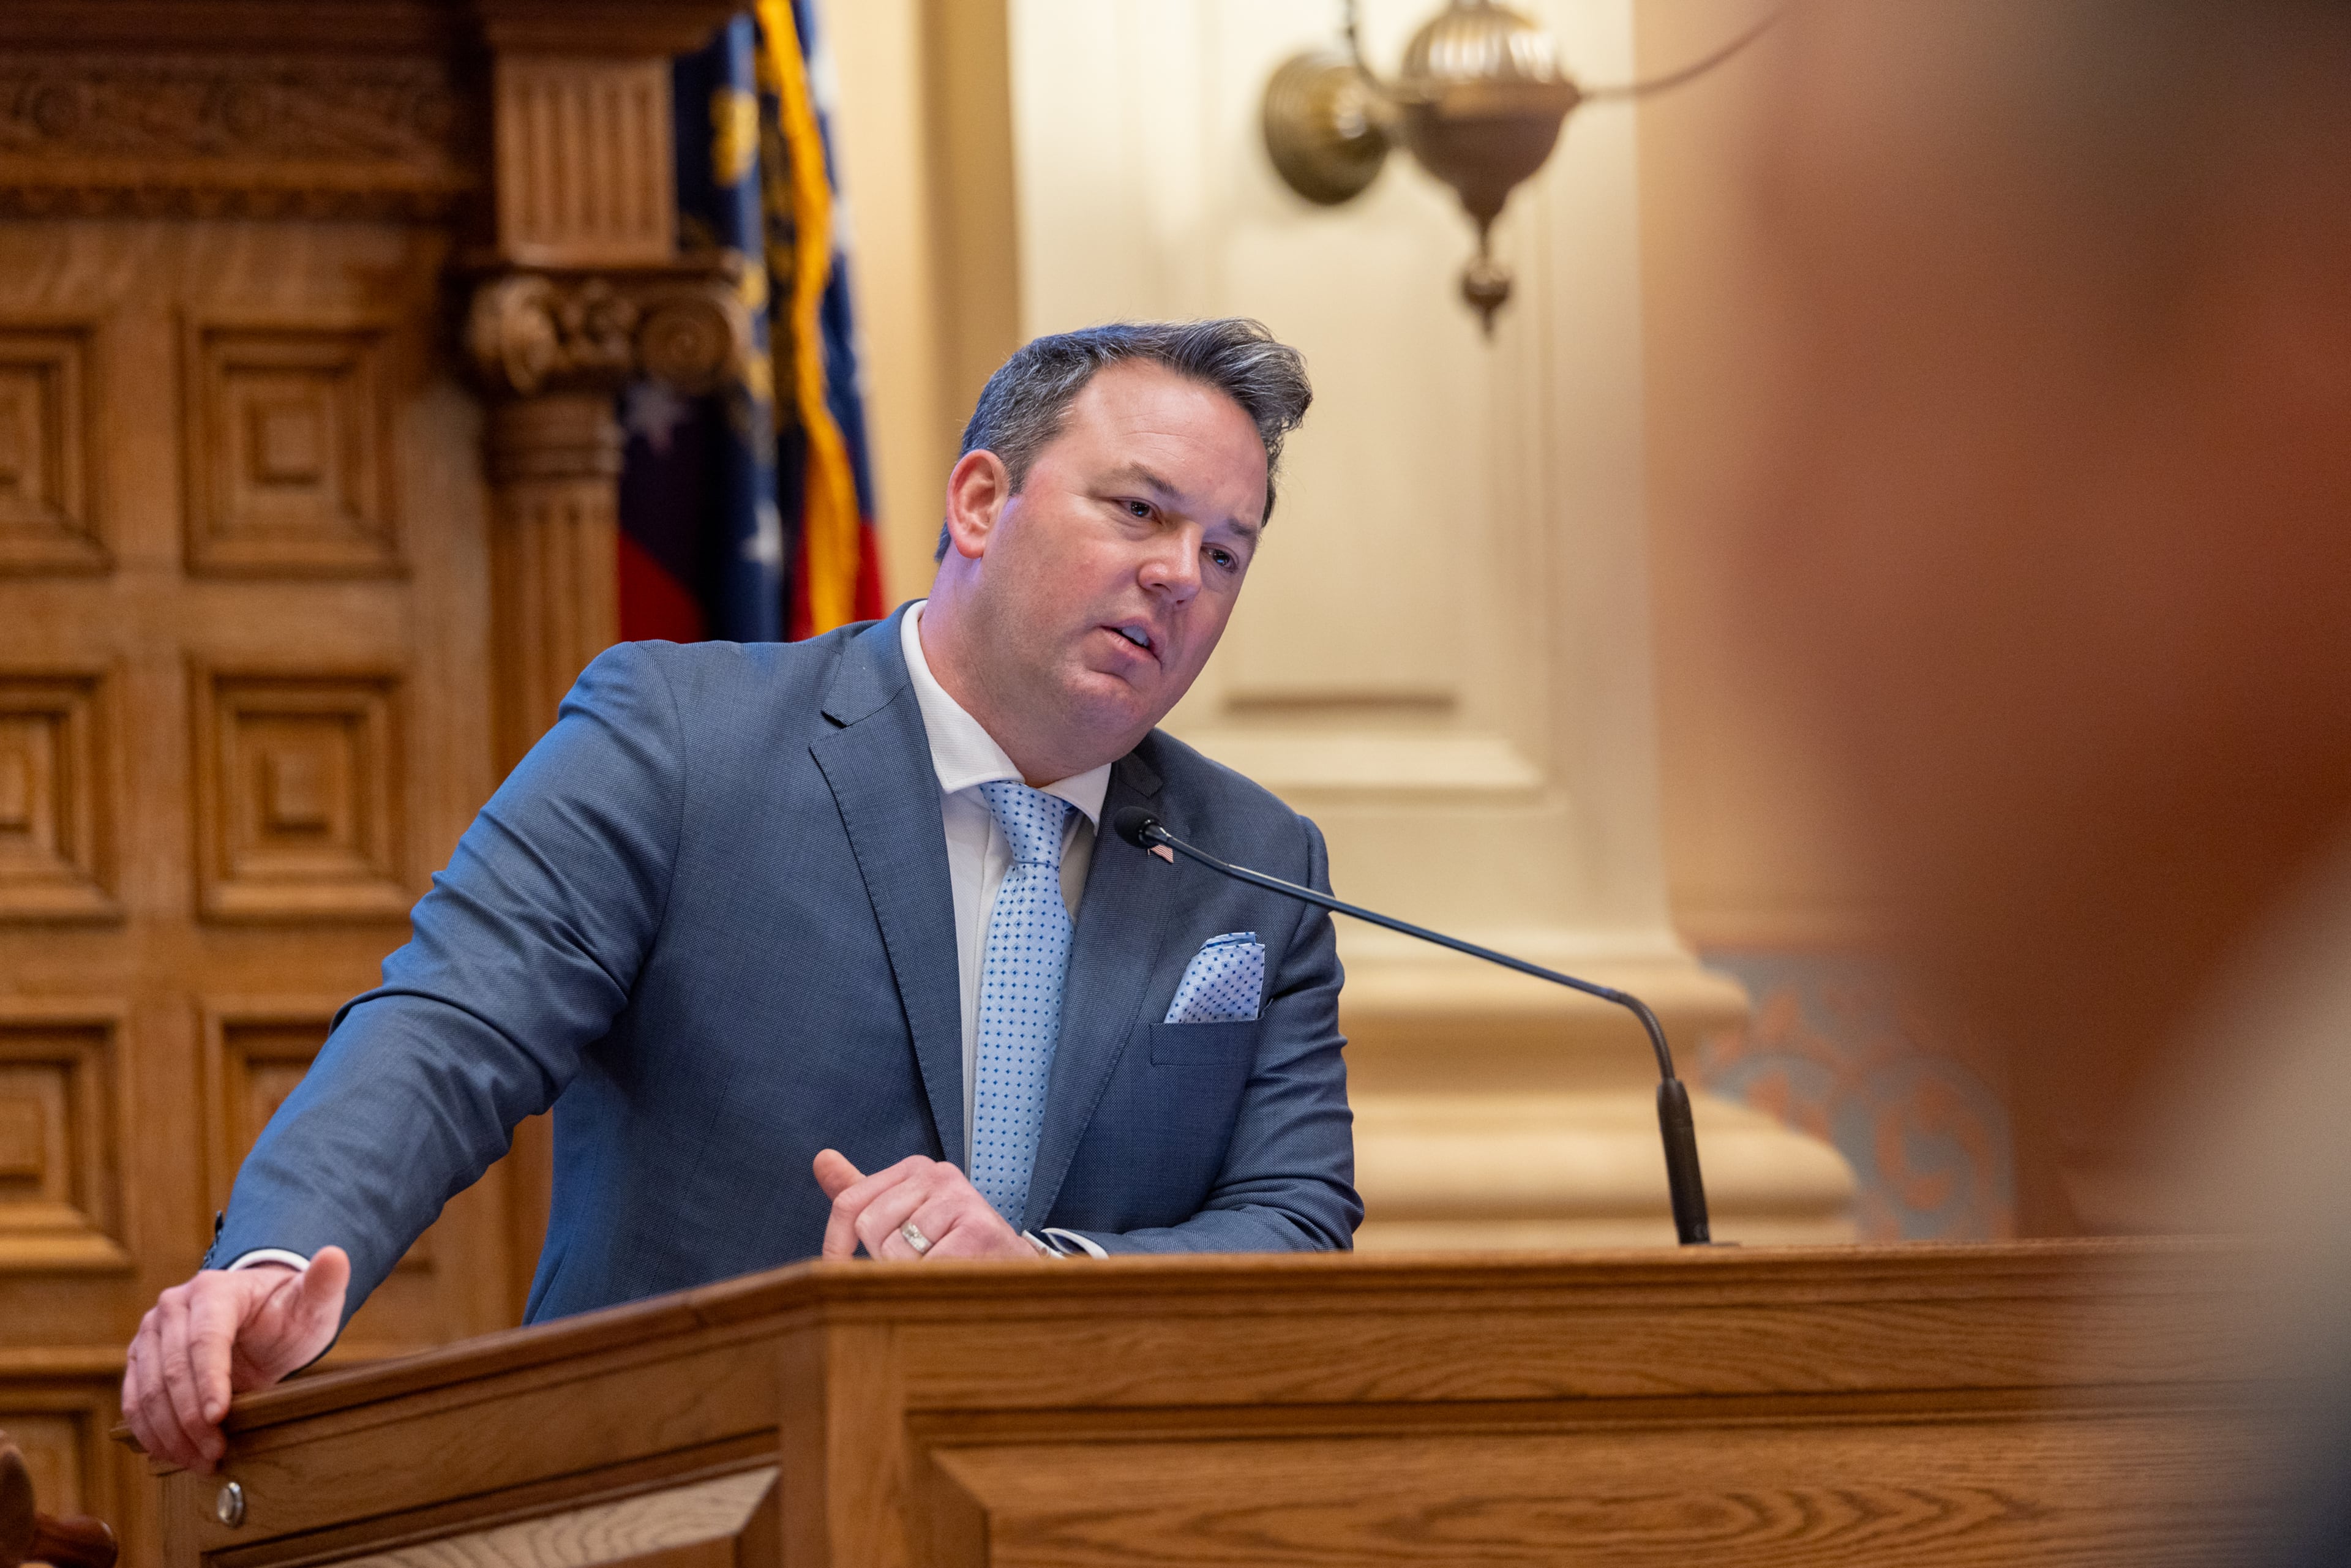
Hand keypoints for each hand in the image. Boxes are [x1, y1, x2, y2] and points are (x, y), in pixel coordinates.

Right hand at [121, 1247, 350, 1473]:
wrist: (263, 1318)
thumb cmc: (290, 1311)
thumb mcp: (313, 1300)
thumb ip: (324, 1283)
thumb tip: (335, 1255)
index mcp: (214, 1290)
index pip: (205, 1339)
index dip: (209, 1380)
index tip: (219, 1416)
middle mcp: (174, 1307)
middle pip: (172, 1370)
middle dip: (191, 1418)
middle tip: (215, 1453)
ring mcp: (152, 1334)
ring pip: (148, 1391)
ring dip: (170, 1434)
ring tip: (200, 1461)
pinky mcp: (141, 1360)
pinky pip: (135, 1401)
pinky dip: (151, 1432)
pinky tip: (174, 1454)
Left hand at [812, 1151, 1036, 1260]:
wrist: (1011, 1271)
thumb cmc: (950, 1246)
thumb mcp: (902, 1216)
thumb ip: (860, 1193)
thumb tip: (821, 1158)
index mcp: (913, 1168)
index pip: (849, 1202)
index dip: (836, 1245)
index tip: (835, 1268)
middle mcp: (936, 1173)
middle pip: (868, 1227)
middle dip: (884, 1259)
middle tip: (917, 1263)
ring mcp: (959, 1197)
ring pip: (894, 1251)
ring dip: (911, 1275)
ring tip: (938, 1268)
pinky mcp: (977, 1228)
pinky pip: (925, 1268)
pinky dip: (933, 1283)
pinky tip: (954, 1275)